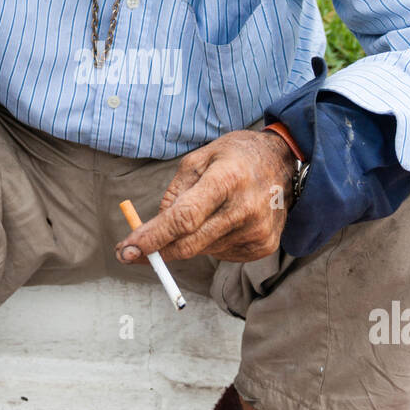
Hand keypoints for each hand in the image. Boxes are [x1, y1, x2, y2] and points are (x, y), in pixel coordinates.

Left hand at [115, 129, 296, 264]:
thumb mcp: (199, 159)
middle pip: (190, 244)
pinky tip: (223, 220)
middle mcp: (245, 208)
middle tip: (130, 253)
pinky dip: (211, 242)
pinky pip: (221, 253)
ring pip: (203, 250)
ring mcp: (257, 231)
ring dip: (189, 239)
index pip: (183, 218)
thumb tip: (153, 231)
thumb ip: (175, 193)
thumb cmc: (234, 157)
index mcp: (227, 179)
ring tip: (206, 212)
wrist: (283, 162)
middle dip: (156, 251)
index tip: (126, 250)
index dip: (152, 238)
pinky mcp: (264, 246)